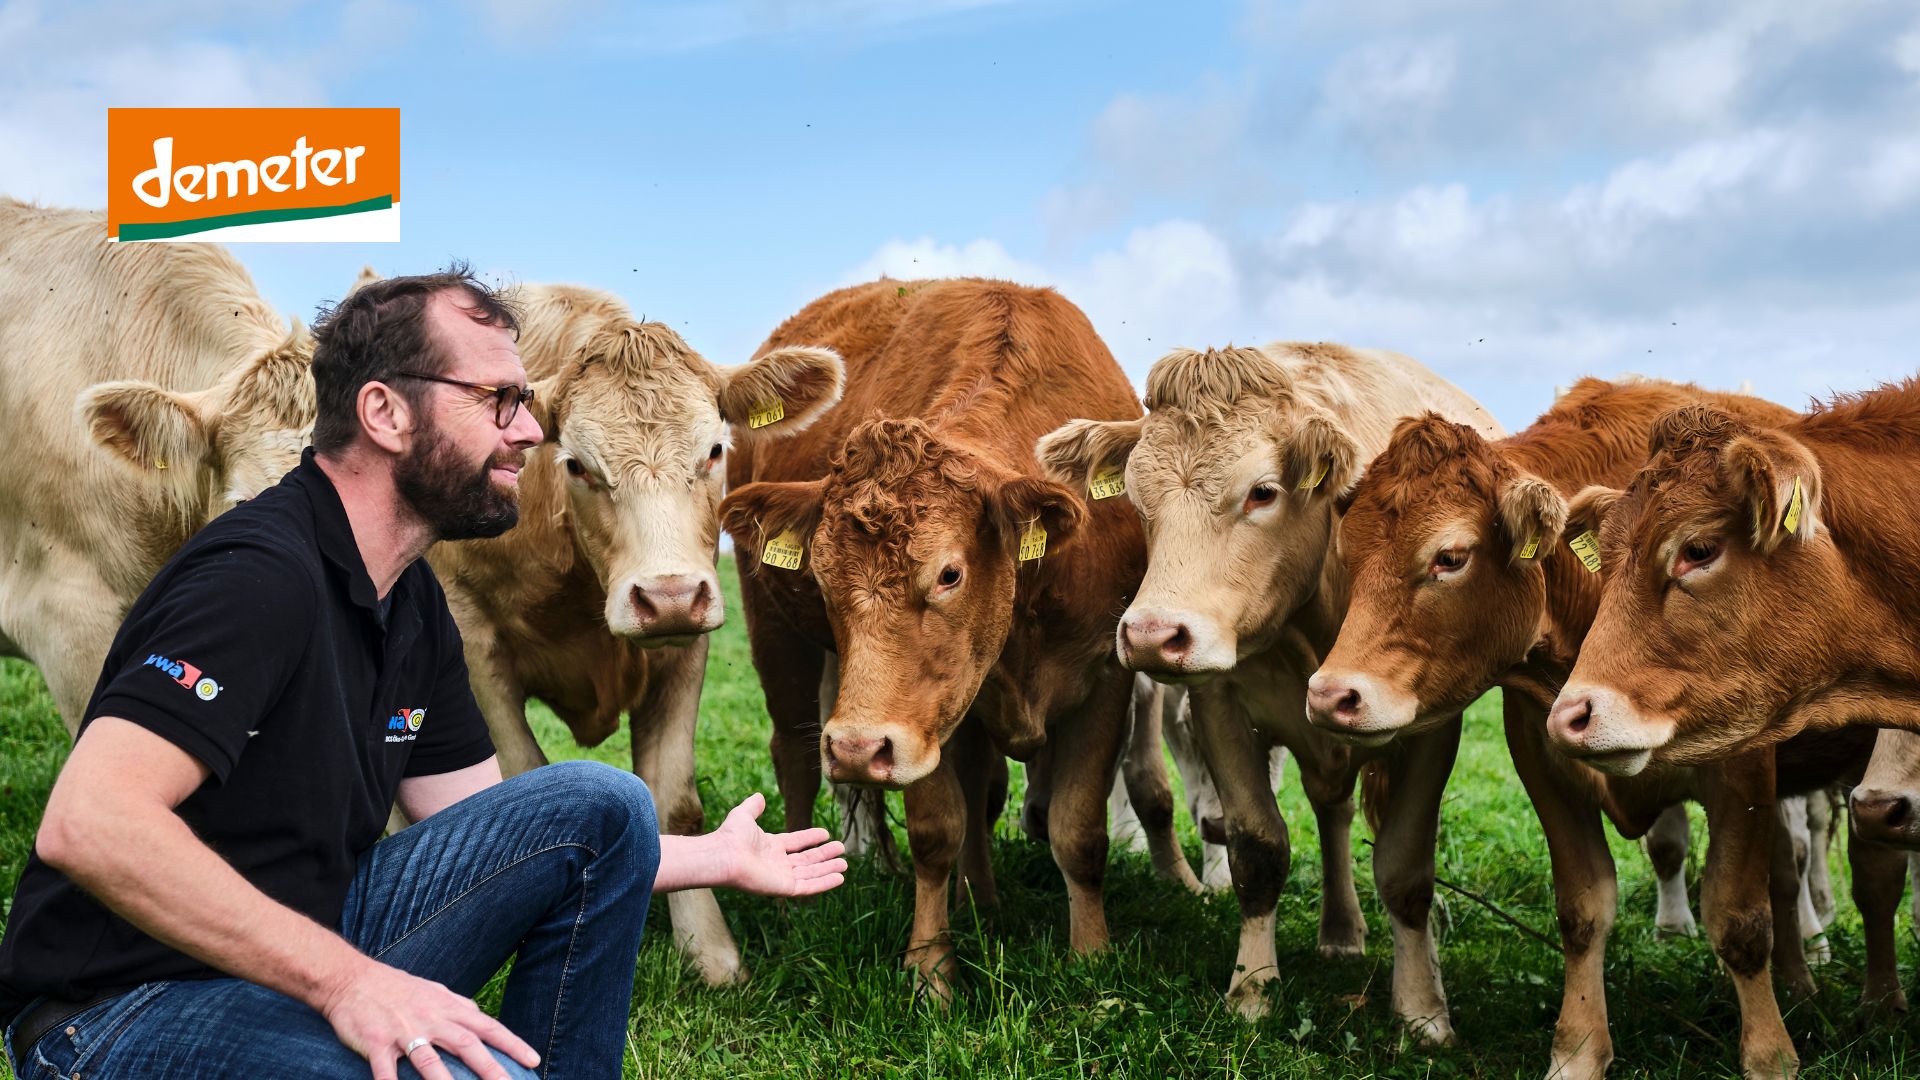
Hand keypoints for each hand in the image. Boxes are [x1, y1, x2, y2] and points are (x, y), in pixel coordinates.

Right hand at [320, 957, 539, 1079]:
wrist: (351, 978)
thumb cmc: (396, 988)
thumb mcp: (434, 991)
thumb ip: (458, 1006)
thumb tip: (481, 1016)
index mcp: (447, 1007)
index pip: (488, 1026)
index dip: (512, 1044)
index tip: (534, 1060)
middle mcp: (430, 1018)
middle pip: (467, 1045)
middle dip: (490, 1068)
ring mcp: (403, 1031)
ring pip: (429, 1060)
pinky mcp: (376, 1043)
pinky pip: (386, 1071)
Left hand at [714, 792, 847, 896]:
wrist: (724, 855)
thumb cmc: (731, 836)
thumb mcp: (744, 815)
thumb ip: (753, 807)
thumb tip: (759, 796)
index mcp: (770, 848)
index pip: (795, 844)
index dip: (810, 839)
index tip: (826, 833)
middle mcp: (777, 864)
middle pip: (806, 860)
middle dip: (824, 855)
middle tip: (842, 848)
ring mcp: (781, 877)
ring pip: (810, 874)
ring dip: (828, 869)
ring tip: (845, 864)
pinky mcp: (784, 888)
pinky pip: (809, 887)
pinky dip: (824, 883)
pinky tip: (840, 878)